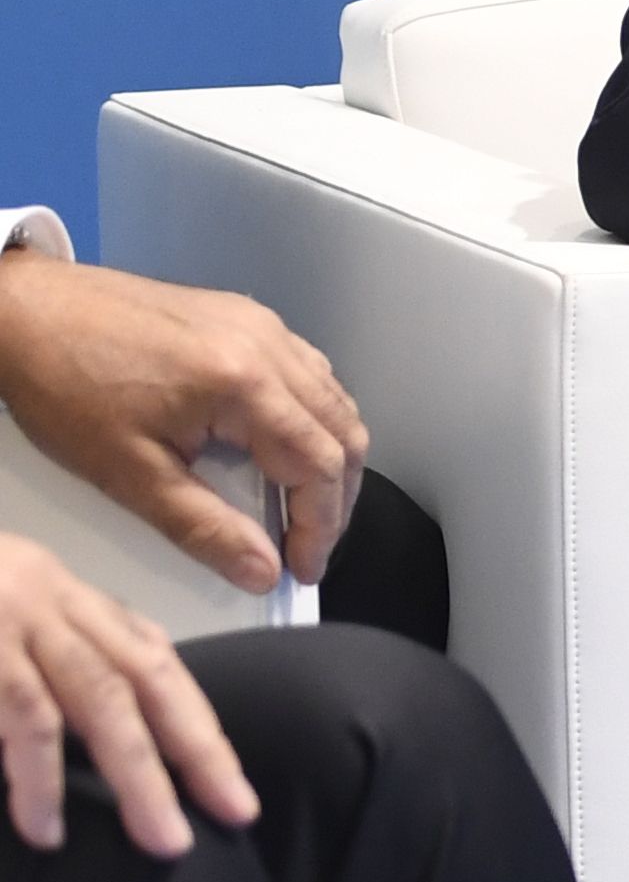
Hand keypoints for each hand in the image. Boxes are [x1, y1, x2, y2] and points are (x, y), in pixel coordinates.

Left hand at [0, 246, 368, 588]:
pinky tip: (281, 441)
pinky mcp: (244, 316)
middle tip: (308, 542)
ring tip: (299, 501)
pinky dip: (312, 414)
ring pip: (335, 397)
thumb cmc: (63, 382)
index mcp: (244, 384)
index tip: (302, 565)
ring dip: (329, 454)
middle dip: (335, 496)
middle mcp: (267, 346)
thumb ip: (202, 526)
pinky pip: (308, 369)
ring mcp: (260, 325)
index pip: (319, 465)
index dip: (321, 525)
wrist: (24, 312)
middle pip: (343, 431)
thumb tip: (260, 568)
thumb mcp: (127, 471)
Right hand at [0, 531, 253, 857]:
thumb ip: (51, 665)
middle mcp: (46, 600)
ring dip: (134, 774)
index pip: (153, 659)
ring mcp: (5, 619)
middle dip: (196, 749)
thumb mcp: (2, 622)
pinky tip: (45, 826)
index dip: (197, 720)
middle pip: (143, 678)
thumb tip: (109, 741)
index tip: (230, 784)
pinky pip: (18, 714)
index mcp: (62, 597)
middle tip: (233, 812)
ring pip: (93, 699)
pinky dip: (37, 774)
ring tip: (158, 838)